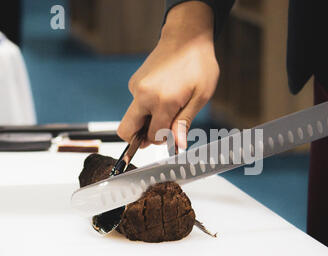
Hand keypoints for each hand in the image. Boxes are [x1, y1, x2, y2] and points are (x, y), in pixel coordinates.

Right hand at [117, 1, 218, 148]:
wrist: (186, 37)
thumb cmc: (198, 65)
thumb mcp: (200, 97)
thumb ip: (184, 123)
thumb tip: (178, 146)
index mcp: (162, 101)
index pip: (153, 136)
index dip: (163, 140)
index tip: (173, 136)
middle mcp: (143, 95)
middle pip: (126, 130)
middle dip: (139, 138)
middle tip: (157, 134)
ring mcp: (136, 87)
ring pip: (133, 117)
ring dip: (147, 120)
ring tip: (170, 106)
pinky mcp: (134, 82)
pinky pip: (136, 103)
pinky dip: (147, 106)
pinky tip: (164, 94)